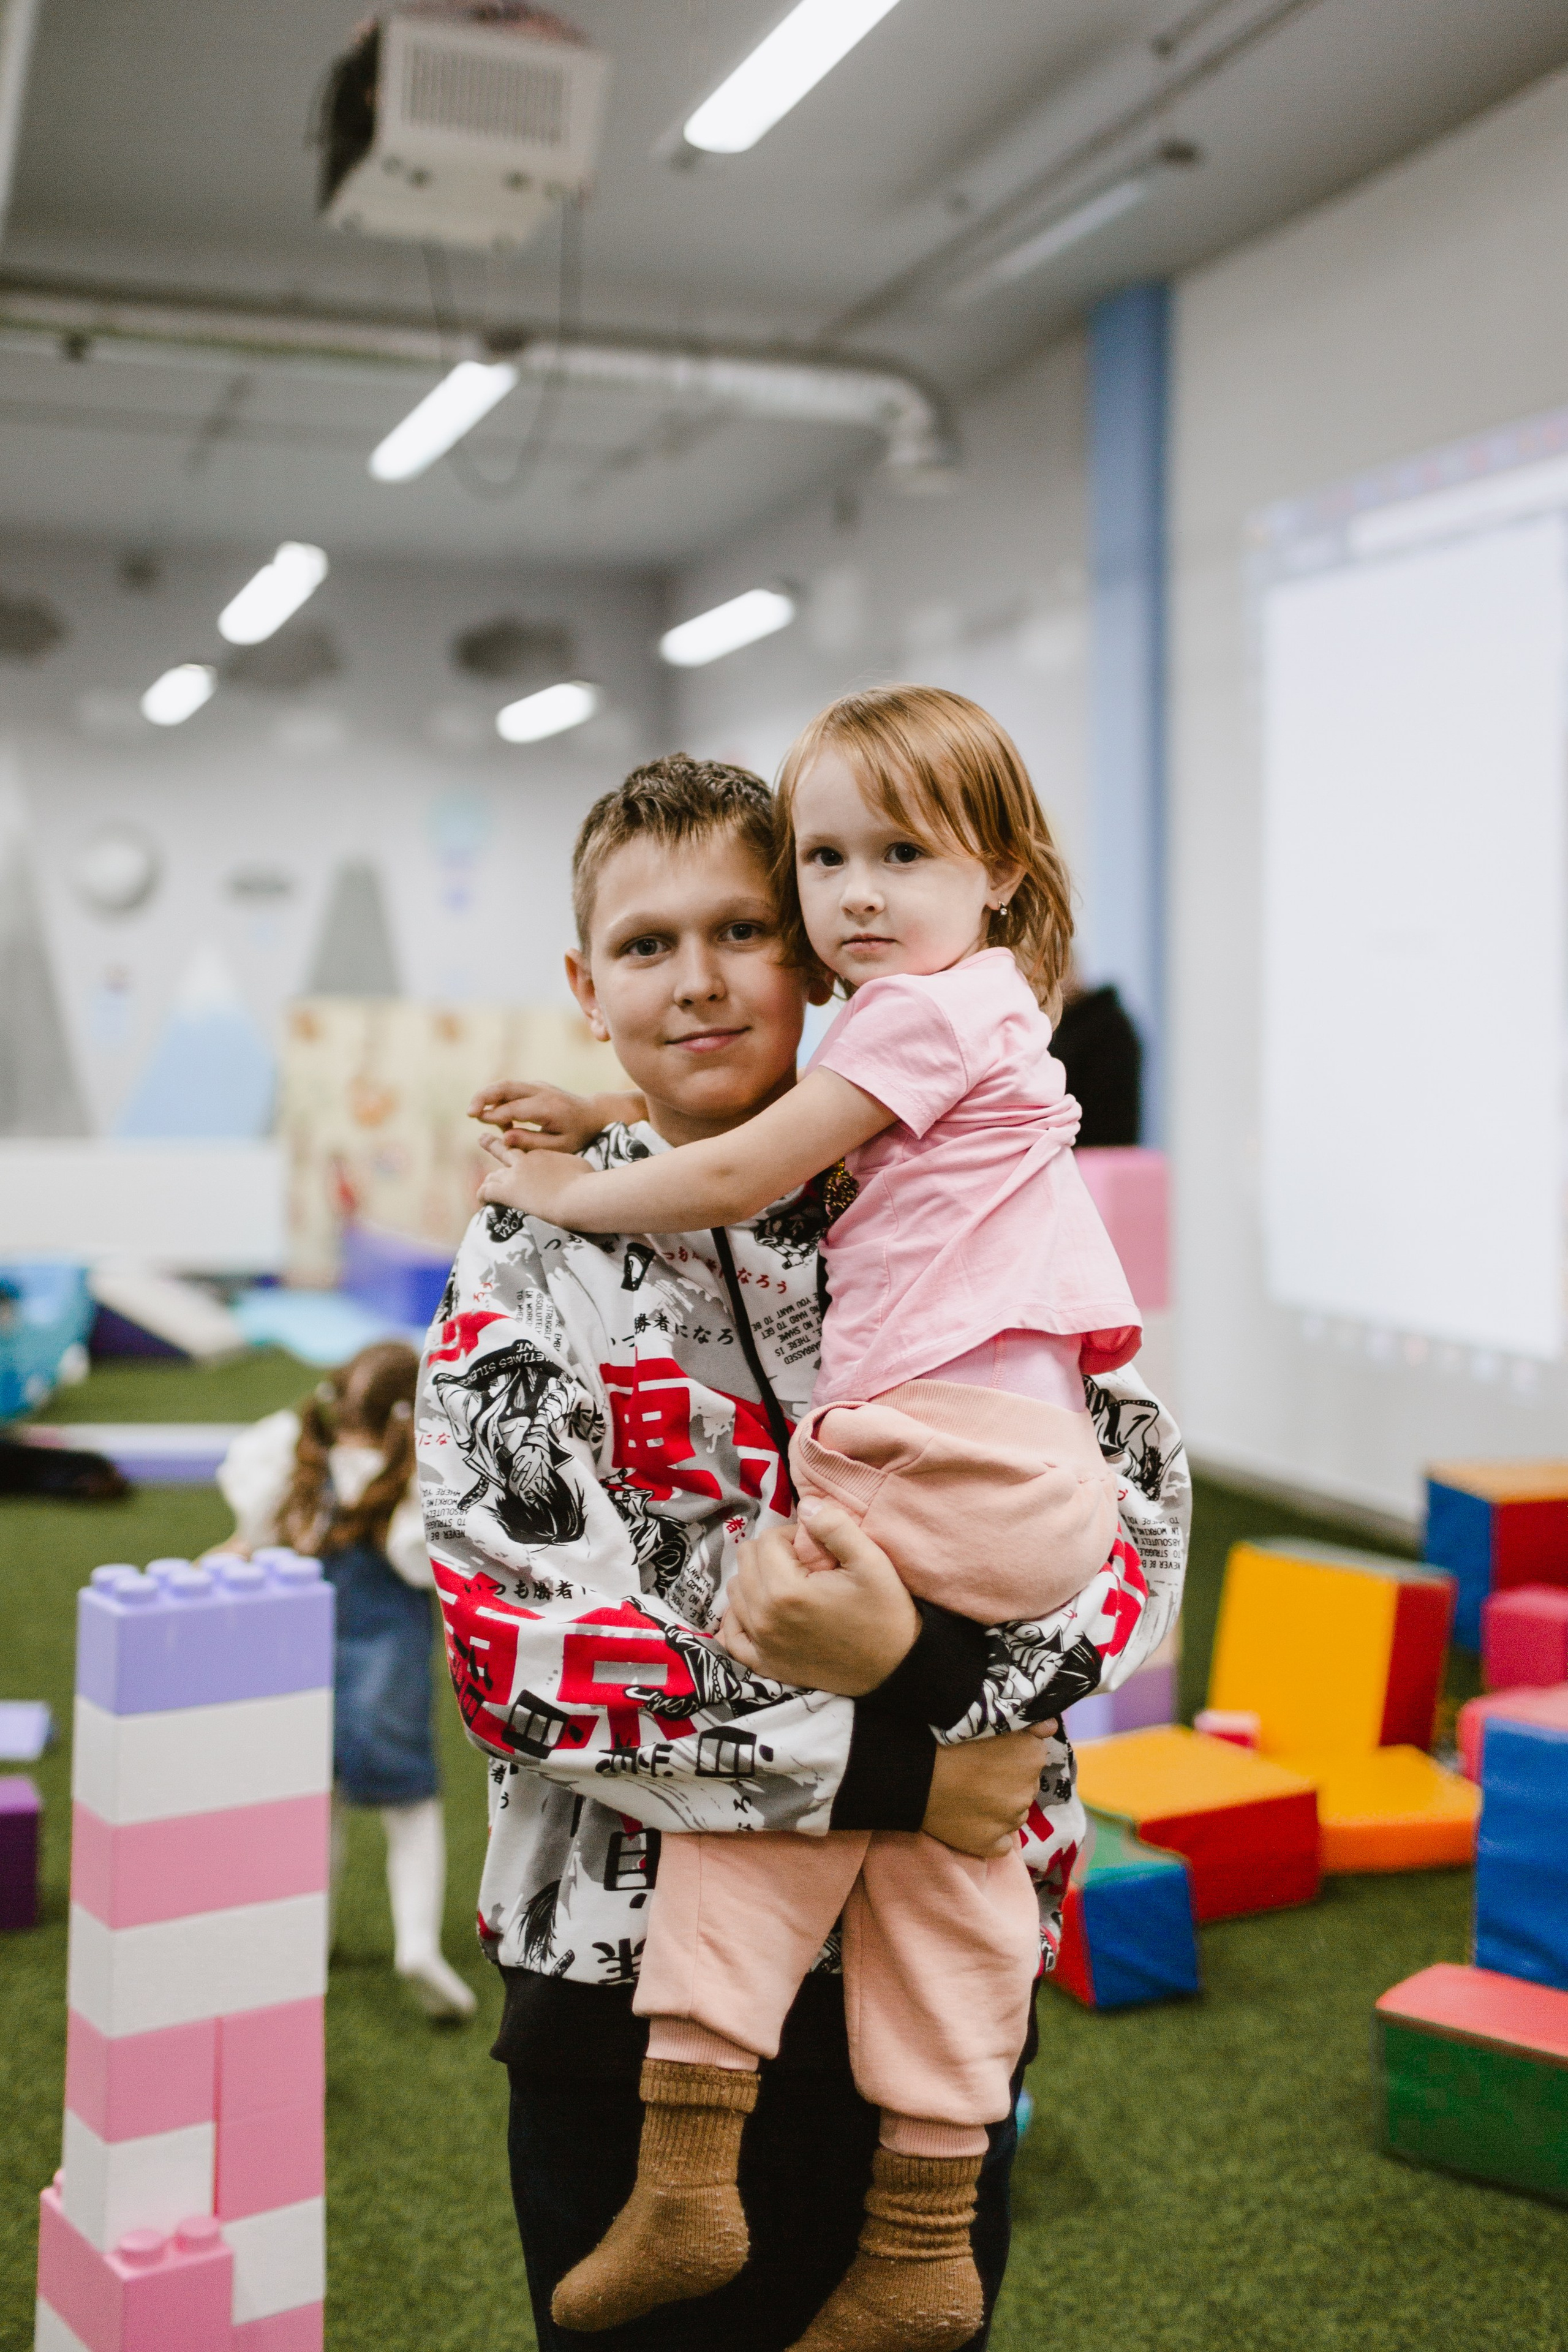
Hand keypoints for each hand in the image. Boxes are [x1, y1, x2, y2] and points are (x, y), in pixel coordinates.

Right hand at [469, 1079, 642, 1152]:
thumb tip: (505, 1138)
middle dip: (483, 1097)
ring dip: (488, 1097)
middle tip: (469, 1113)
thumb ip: (532, 1143)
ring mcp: (537, 1086)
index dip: (494, 1115)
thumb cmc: (578, 1134)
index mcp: (548, 1107)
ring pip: (505, 1085)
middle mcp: (541, 1091)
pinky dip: (498, 1100)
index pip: (514, 1108)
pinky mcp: (533, 1086)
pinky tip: (498, 1120)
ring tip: (476, 1115)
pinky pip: (510, 1090)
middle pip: (505, 1086)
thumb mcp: (560, 1146)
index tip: (479, 1121)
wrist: (594, 1114)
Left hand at [476, 1140, 592, 1220]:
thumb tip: (572, 1170)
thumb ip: (569, 1166)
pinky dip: (483, 1196)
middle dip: (493, 1145)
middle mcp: (524, 1162)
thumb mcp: (579, 1166)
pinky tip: (483, 1202)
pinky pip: (486, 1191)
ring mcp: (513, 1176)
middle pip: (504, 1151)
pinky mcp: (506, 1191)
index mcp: (542, 1154)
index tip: (520, 1154)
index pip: (525, 1150)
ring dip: (490, 1179)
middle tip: (482, 1138)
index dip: (521, 1152)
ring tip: (485, 1182)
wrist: (576, 1196)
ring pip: (493, 1175)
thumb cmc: (585, 1182)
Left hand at [719, 1500, 919, 1694]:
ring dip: (757, 1580)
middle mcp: (764, 1619)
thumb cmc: (884, 1613)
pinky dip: (741, 1618)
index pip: (767, 1541)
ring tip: (790, 1584)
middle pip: (746, 1562)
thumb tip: (806, 1505)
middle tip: (806, 1564)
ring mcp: (761, 1645)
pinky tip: (761, 1611)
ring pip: (736, 1592)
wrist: (894, 1668)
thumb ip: (835, 1526)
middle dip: (772, 1553)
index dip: (793, 1536)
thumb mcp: (871, 1562)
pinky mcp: (765, 1665)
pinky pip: (731, 1636)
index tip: (817, 1548)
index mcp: (786, 1591)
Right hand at [922, 1723, 1051, 1858]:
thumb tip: (1051, 1725)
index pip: (1032, 1757)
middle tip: (976, 1774)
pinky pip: (1001, 1842)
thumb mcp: (988, 1722)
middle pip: (1023, 1786)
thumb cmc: (947, 1740)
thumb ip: (1027, 1726)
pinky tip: (971, 1820)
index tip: (989, 1754)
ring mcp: (1011, 1820)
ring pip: (1013, 1813)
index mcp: (1031, 1756)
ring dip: (999, 1807)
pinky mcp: (993, 1844)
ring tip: (968, 1796)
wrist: (915, 1775)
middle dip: (1007, 1781)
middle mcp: (1028, 1790)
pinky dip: (991, 1835)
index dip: (1012, 1756)